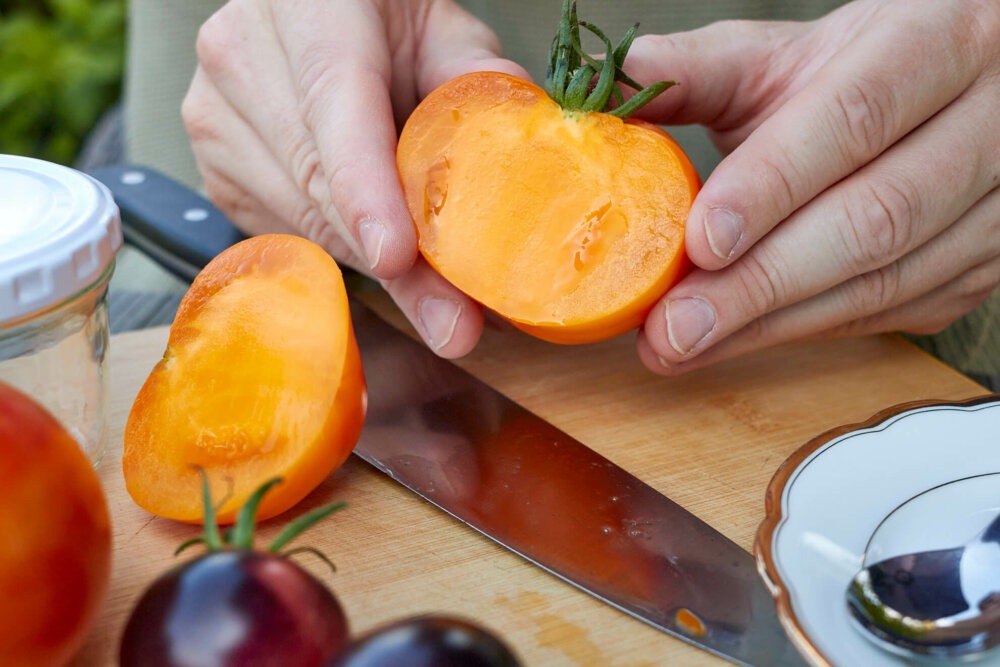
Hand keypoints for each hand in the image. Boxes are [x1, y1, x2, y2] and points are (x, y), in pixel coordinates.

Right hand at [182, 0, 527, 356]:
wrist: (310, 12)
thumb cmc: (379, 15)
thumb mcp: (440, 26)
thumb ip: (475, 76)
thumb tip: (520, 151)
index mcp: (305, 7)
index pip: (333, 108)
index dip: (365, 189)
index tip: (397, 256)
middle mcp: (241, 58)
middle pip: (320, 184)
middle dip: (394, 266)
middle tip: (456, 322)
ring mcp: (215, 118)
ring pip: (304, 220)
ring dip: (375, 265)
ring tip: (439, 294)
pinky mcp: (217, 170)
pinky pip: (288, 234)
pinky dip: (344, 251)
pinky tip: (381, 245)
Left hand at [625, 0, 999, 372]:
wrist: (949, 91)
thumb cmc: (857, 69)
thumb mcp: (784, 54)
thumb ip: (702, 69)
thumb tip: (619, 78)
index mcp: (935, 41)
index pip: (853, 119)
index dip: (773, 184)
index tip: (699, 242)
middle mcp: (988, 122)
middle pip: (875, 218)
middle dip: (762, 283)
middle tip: (675, 326)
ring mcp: (997, 204)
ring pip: (887, 280)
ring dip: (774, 323)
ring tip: (682, 344)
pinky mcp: (984, 264)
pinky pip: (893, 312)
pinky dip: (806, 330)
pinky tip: (737, 339)